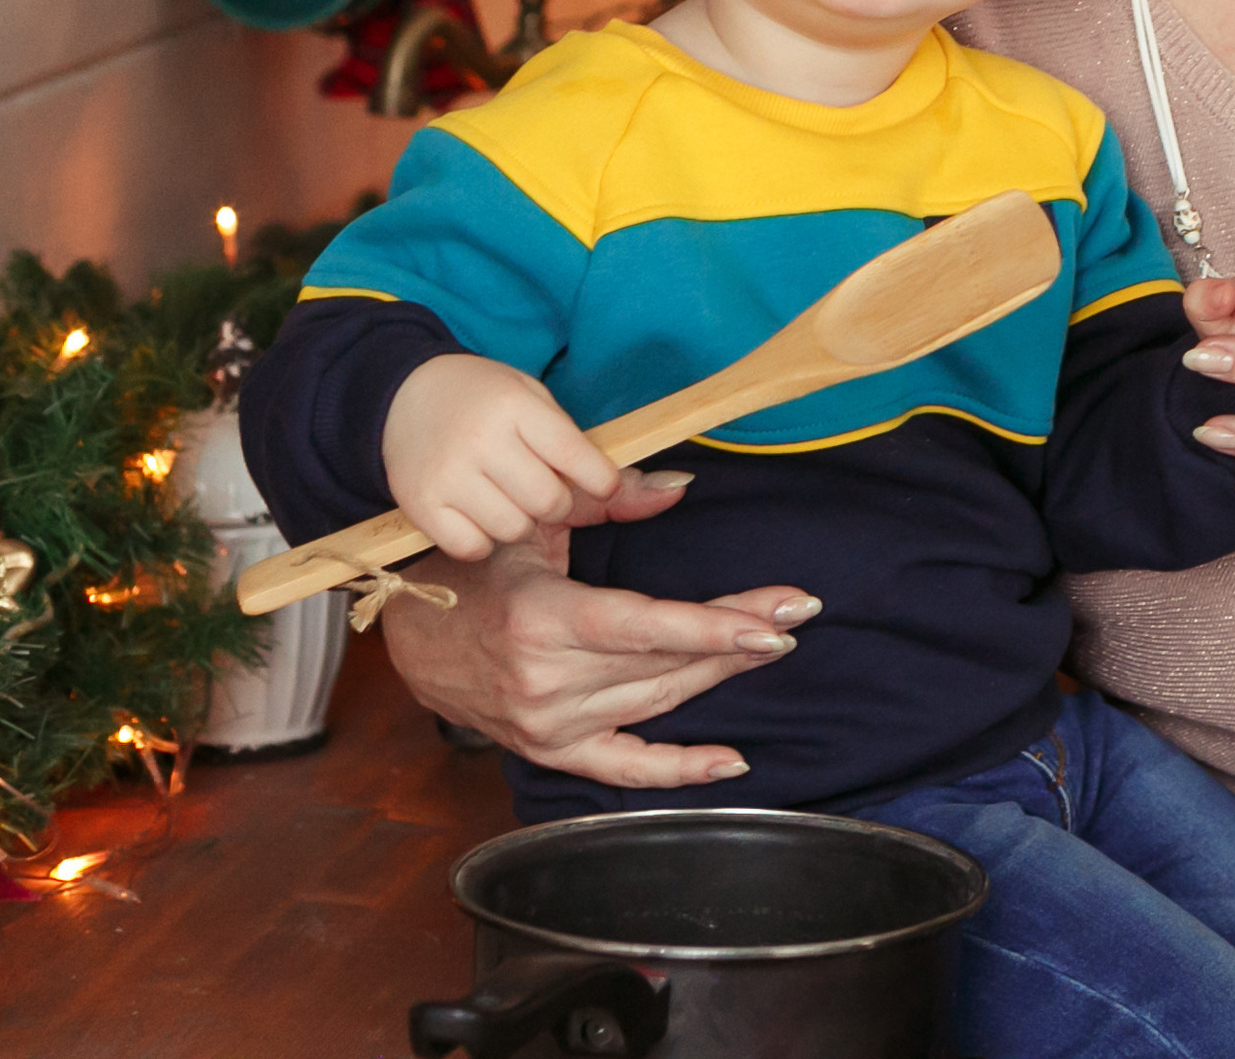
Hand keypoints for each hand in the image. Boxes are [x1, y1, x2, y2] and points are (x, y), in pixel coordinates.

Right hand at [377, 470, 821, 789]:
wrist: (414, 640)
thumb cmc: (477, 571)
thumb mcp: (535, 523)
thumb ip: (610, 499)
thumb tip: (681, 486)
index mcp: (542, 620)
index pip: (646, 627)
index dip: (714, 626)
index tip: (774, 616)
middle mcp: (547, 682)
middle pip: (664, 662)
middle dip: (738, 639)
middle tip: (798, 613)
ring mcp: (550, 726)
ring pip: (656, 701)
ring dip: (719, 677)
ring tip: (773, 644)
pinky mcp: (551, 753)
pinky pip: (624, 768)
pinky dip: (679, 770)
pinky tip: (729, 763)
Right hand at [383, 353, 625, 560]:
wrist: (402, 396)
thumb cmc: (488, 401)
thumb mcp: (539, 406)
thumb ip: (595, 454)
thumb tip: (676, 491)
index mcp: (517, 407)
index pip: (578, 457)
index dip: (599, 479)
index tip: (597, 481)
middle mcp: (482, 440)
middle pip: (548, 501)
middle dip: (557, 501)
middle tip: (540, 484)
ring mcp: (447, 474)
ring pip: (513, 528)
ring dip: (520, 520)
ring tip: (505, 493)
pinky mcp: (421, 505)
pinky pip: (473, 545)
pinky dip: (483, 538)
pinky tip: (477, 511)